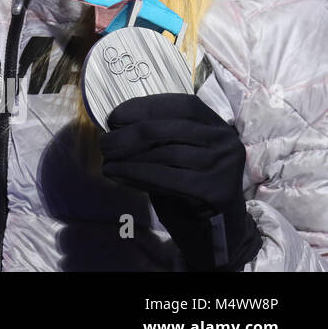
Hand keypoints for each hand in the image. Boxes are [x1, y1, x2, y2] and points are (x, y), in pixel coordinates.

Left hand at [101, 92, 260, 270]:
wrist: (215, 224)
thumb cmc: (187, 178)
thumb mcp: (178, 148)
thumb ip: (158, 132)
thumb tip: (115, 122)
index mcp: (216, 123)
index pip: (180, 105)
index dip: (144, 107)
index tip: (114, 117)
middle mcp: (224, 141)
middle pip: (165, 130)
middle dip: (127, 135)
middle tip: (104, 143)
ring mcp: (222, 167)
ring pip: (163, 154)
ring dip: (127, 157)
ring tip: (107, 160)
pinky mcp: (213, 191)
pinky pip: (164, 177)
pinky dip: (135, 173)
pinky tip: (116, 173)